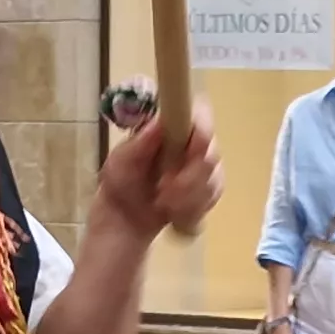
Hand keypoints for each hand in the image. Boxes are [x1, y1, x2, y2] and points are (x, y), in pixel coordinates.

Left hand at [99, 109, 221, 239]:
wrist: (123, 215)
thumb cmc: (120, 180)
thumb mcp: (121, 160)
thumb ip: (140, 142)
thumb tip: (159, 121)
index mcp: (173, 127)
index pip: (201, 118)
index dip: (203, 134)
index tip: (189, 153)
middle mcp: (193, 143)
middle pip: (212, 154)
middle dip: (189, 179)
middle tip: (163, 190)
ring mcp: (204, 168)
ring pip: (214, 181)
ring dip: (188, 199)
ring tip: (162, 205)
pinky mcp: (208, 191)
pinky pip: (212, 200)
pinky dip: (192, 211)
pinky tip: (174, 215)